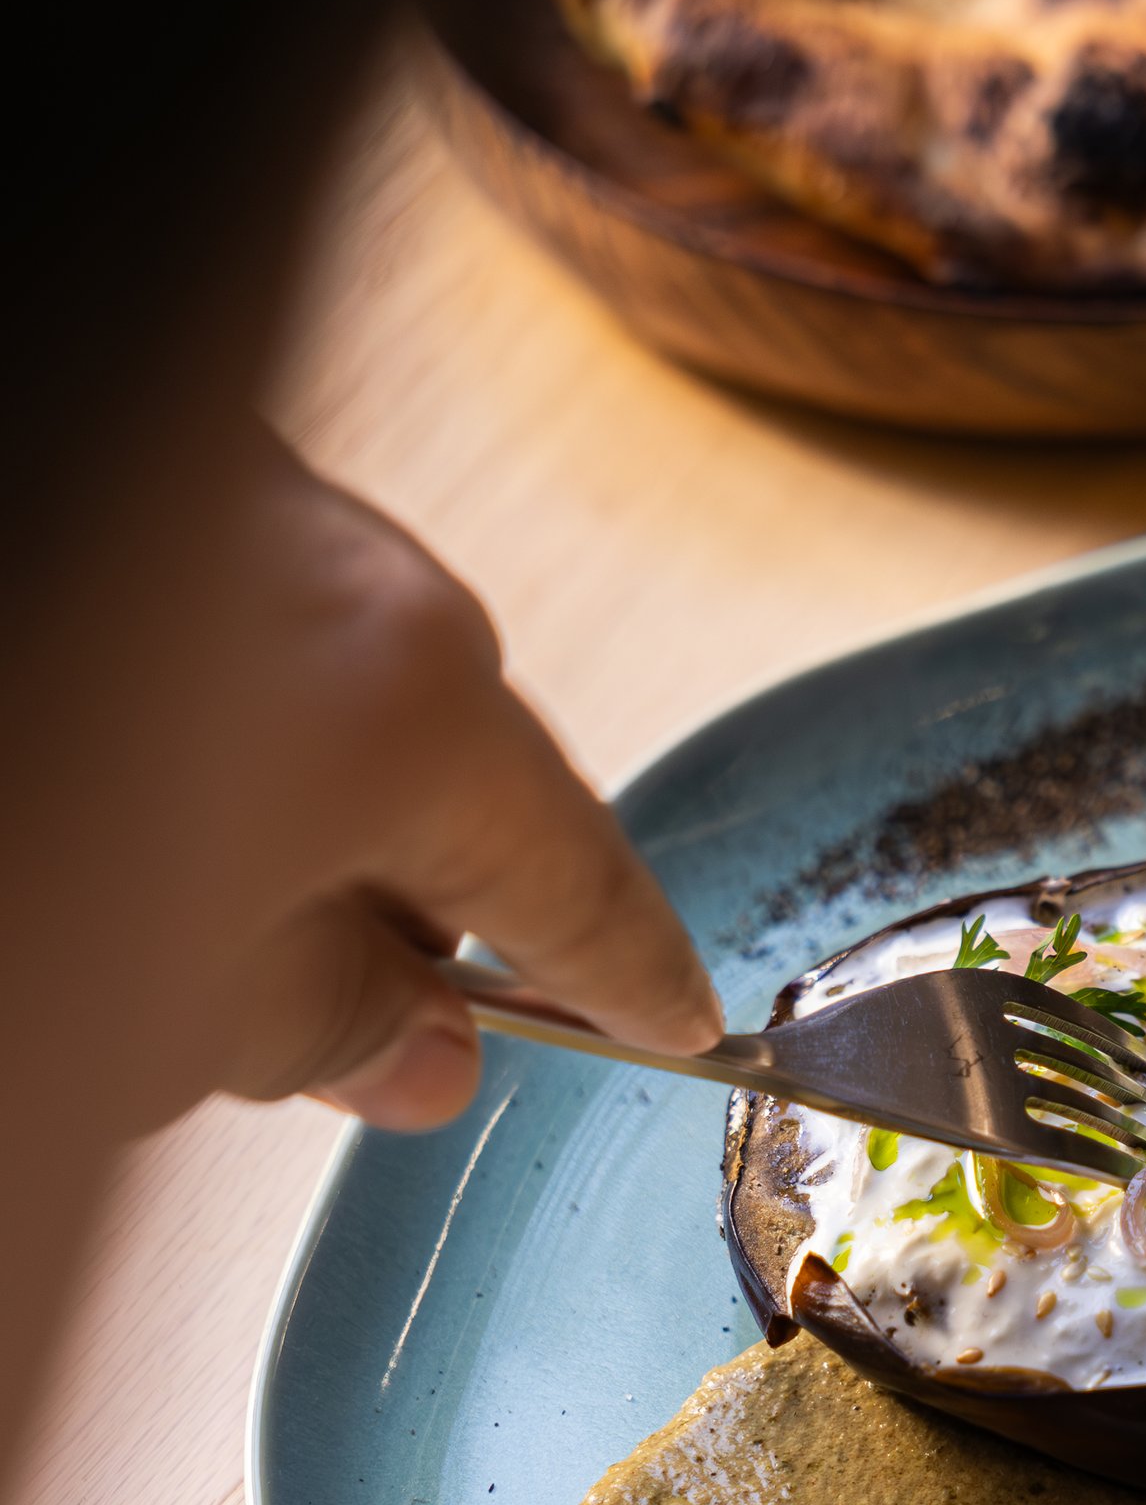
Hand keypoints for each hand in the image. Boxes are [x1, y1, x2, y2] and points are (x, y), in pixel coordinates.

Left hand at [143, 439, 721, 1129]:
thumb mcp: (167, 1016)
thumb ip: (324, 1030)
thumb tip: (411, 1048)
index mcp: (393, 694)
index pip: (570, 883)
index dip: (626, 974)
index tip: (668, 1014)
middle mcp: (324, 555)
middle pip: (440, 755)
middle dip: (412, 883)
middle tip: (366, 1008)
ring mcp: (218, 485)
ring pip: (322, 665)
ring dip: (293, 783)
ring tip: (190, 896)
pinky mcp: (119, 456)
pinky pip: (223, 599)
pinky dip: (206, 700)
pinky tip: (124, 783)